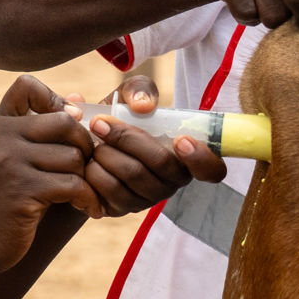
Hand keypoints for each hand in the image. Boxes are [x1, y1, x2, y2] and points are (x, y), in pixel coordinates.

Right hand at [0, 74, 100, 273]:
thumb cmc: (9, 196)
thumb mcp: (19, 156)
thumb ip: (45, 129)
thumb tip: (80, 99)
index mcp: (0, 124)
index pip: (26, 85)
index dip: (54, 99)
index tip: (65, 126)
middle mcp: (1, 137)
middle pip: (65, 121)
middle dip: (84, 145)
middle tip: (85, 167)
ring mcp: (9, 163)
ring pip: (73, 156)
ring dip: (86, 178)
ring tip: (83, 192)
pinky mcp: (22, 191)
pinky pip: (73, 185)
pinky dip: (88, 199)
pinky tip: (88, 208)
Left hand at [69, 75, 226, 217]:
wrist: (86, 143)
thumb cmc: (120, 117)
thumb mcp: (132, 96)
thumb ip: (140, 90)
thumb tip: (143, 107)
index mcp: (185, 155)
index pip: (212, 170)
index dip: (201, 158)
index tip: (181, 139)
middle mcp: (171, 182)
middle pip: (160, 164)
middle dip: (126, 139)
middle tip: (100, 123)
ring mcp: (148, 199)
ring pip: (132, 178)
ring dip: (106, 154)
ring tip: (94, 141)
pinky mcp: (121, 209)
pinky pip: (109, 194)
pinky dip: (93, 172)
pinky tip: (88, 159)